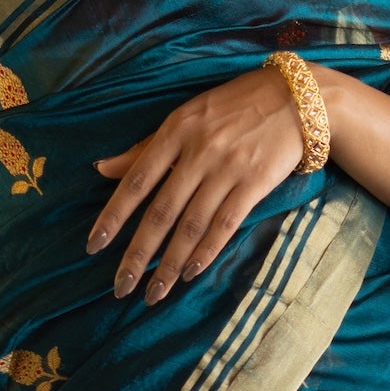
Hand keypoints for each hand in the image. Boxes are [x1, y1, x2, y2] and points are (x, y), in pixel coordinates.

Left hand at [89, 68, 306, 302]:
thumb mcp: (185, 116)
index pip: (136, 181)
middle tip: (121, 287)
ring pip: (191, 225)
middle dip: (138, 254)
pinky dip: (206, 251)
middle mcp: (199, 151)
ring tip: (154, 292)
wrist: (296, 98)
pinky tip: (190, 273)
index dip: (113, 216)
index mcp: (175, 131)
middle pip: (161, 211)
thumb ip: (144, 148)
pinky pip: (226, 224)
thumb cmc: (234, 107)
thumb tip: (101, 169)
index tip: (93, 247)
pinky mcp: (255, 183)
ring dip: (170, 264)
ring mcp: (228, 169)